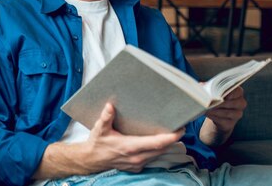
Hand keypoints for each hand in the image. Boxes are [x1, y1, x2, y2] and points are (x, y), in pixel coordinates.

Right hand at [34, 102, 184, 178]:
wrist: (91, 160)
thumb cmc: (97, 143)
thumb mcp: (100, 129)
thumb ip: (106, 117)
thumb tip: (111, 105)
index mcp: (130, 147)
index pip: (157, 143)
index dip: (170, 138)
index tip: (180, 130)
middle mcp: (137, 157)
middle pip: (162, 149)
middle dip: (172, 139)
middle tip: (180, 127)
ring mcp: (137, 163)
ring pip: (158, 155)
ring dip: (166, 145)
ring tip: (172, 133)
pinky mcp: (137, 166)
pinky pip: (152, 158)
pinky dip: (157, 150)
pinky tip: (158, 142)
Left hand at [200, 87, 246, 146]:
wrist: (216, 113)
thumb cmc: (214, 98)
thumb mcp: (211, 90)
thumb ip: (208, 86)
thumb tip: (202, 85)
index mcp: (238, 92)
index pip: (238, 91)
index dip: (231, 93)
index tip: (222, 94)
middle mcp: (240, 103)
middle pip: (233, 103)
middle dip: (220, 103)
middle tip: (210, 102)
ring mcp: (237, 114)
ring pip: (227, 112)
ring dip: (216, 110)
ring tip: (206, 108)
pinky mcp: (231, 123)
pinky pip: (223, 120)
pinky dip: (214, 117)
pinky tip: (208, 113)